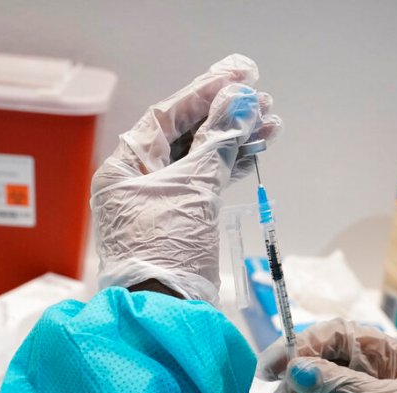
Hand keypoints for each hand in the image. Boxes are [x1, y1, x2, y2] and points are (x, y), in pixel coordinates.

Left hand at [91, 54, 281, 303]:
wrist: (166, 312)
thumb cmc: (167, 248)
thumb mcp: (194, 189)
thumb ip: (218, 142)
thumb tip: (241, 101)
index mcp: (125, 167)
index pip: (167, 116)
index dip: (205, 92)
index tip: (239, 74)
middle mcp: (138, 180)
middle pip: (186, 135)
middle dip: (226, 117)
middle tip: (263, 101)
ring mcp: (160, 202)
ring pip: (201, 159)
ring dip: (235, 141)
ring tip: (271, 125)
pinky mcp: (181, 221)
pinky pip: (206, 182)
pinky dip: (230, 167)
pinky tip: (256, 152)